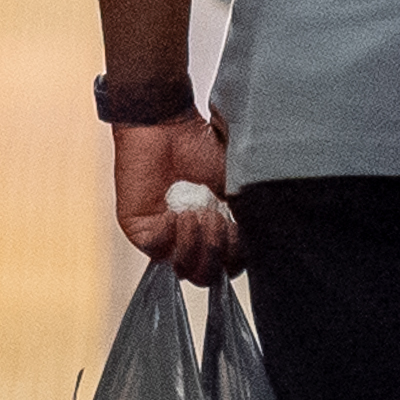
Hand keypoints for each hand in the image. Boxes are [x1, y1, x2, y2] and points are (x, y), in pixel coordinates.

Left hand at [110, 117, 239, 282]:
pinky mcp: (140, 229)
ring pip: (182, 268)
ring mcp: (165, 237)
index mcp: (218, 233)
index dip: (236, 255)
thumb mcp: (237, 185)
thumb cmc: (203, 148)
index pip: (229, 267)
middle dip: (216, 252)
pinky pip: (155, 250)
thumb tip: (260, 240)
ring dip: (194, 245)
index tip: (236, 228)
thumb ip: (247, 217)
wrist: (167, 124)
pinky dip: (170, 236)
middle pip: (206, 275)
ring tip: (196, 215)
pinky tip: (176, 214)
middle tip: (216, 221)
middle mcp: (192, 240)